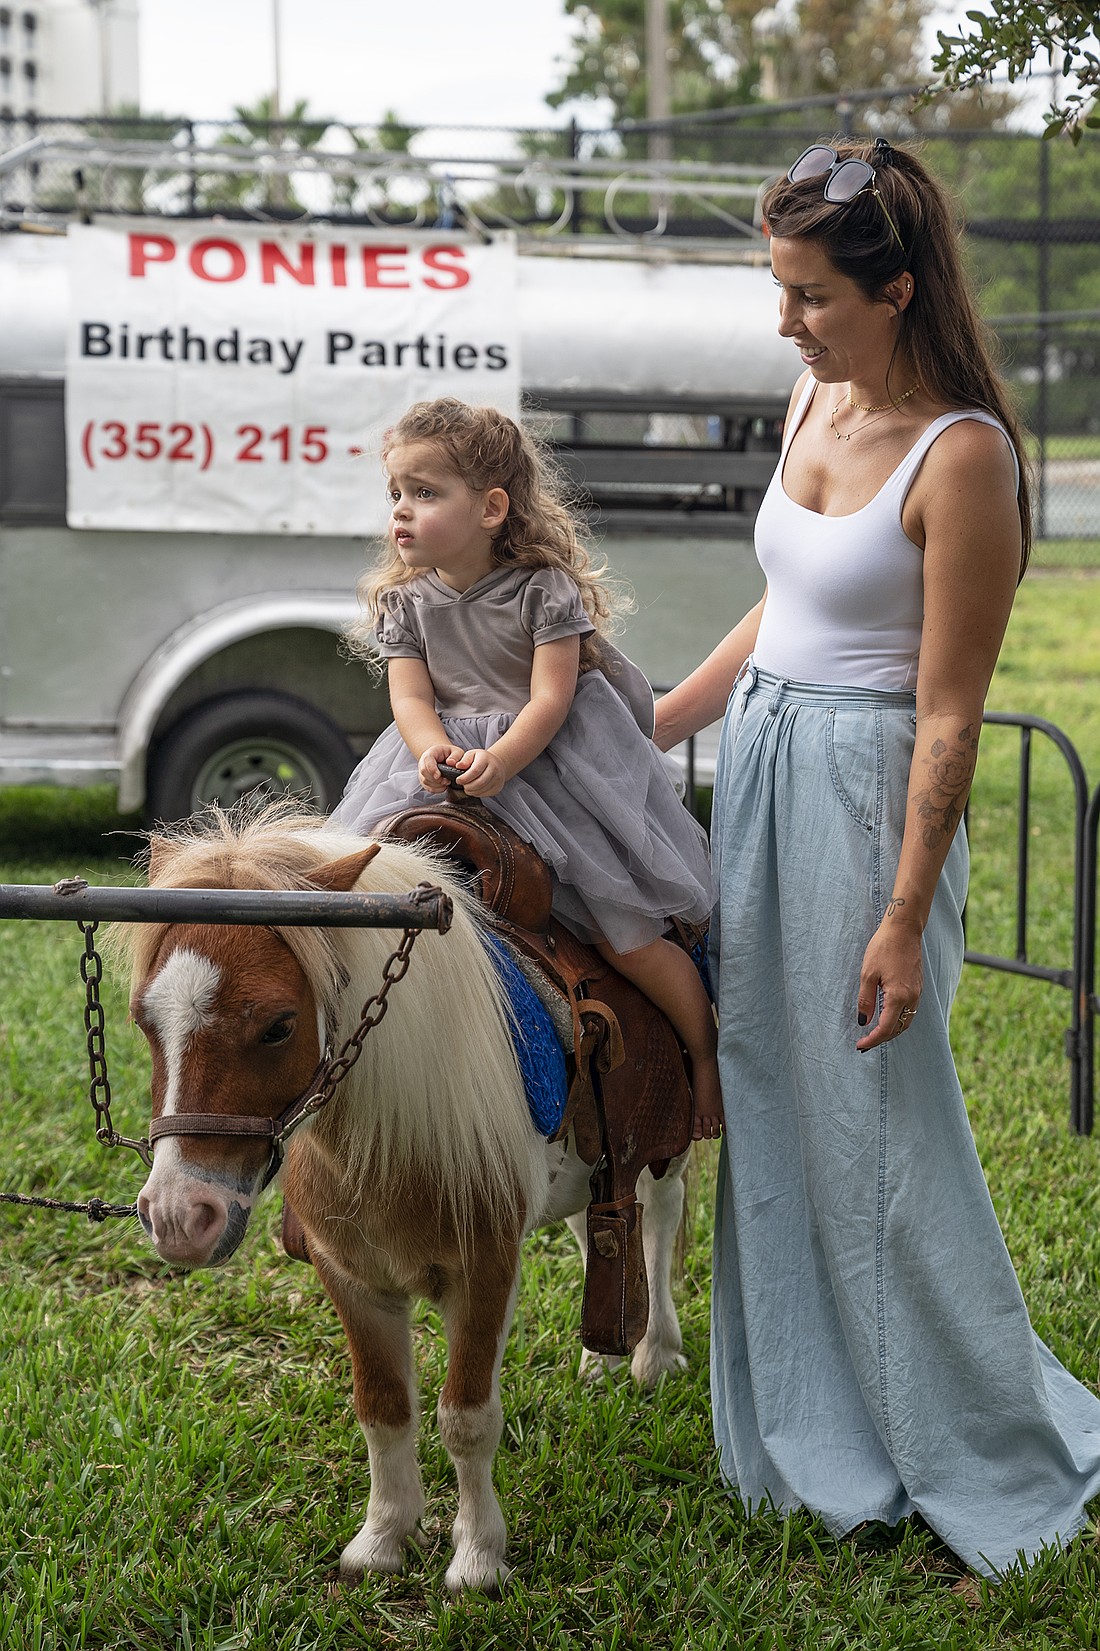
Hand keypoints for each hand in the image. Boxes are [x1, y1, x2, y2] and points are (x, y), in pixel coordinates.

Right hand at [418, 743, 465, 790]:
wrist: (444, 757)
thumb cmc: (450, 754)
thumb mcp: (456, 751)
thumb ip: (456, 756)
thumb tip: (451, 762)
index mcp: (431, 752)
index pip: (427, 760)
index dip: (432, 769)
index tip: (438, 776)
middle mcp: (424, 761)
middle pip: (424, 771)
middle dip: (435, 779)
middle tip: (446, 781)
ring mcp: (423, 771)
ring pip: (425, 780)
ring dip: (436, 785)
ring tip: (446, 782)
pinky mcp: (424, 779)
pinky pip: (427, 787)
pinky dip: (436, 789)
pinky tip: (443, 786)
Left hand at [454, 747, 507, 797]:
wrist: (497, 763)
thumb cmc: (481, 759)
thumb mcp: (472, 754)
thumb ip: (464, 760)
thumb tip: (458, 766)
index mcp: (486, 758)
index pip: (475, 770)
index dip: (465, 778)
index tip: (458, 780)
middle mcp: (494, 768)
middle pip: (480, 782)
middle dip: (468, 786)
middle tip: (463, 785)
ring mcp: (498, 778)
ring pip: (482, 789)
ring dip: (472, 791)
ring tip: (467, 787)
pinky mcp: (498, 787)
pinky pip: (485, 794)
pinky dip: (477, 793)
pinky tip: (474, 789)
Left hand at [855, 914, 922, 1051]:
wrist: (903, 930)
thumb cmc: (883, 948)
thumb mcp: (867, 974)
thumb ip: (866, 1000)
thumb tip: (863, 1021)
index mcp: (899, 996)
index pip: (885, 1028)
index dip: (872, 1040)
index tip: (859, 1045)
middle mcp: (912, 997)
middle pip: (898, 1028)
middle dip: (882, 1038)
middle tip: (865, 1042)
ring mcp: (917, 992)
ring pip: (906, 1021)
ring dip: (891, 1030)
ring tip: (874, 1033)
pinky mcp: (918, 986)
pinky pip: (910, 1011)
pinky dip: (898, 1019)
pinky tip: (887, 1017)